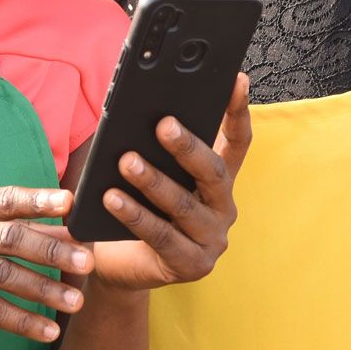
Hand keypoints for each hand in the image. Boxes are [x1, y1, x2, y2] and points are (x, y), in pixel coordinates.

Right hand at [0, 187, 90, 342]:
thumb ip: (11, 224)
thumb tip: (65, 227)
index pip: (5, 199)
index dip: (38, 200)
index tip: (70, 203)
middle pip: (10, 238)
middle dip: (52, 250)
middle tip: (87, 262)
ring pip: (4, 276)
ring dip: (44, 290)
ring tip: (76, 302)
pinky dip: (21, 321)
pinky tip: (48, 330)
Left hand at [93, 74, 250, 290]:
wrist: (117, 269)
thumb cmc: (131, 212)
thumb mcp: (143, 177)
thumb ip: (149, 150)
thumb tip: (134, 114)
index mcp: (216, 182)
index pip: (236, 142)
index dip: (237, 112)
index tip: (236, 80)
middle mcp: (222, 208)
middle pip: (213, 172)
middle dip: (187, 147)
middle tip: (163, 124)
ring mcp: (212, 239)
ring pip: (185, 205)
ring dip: (154, 181)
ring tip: (126, 161)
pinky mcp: (193, 265)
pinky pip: (162, 236)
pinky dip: (136, 215)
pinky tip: (112, 198)